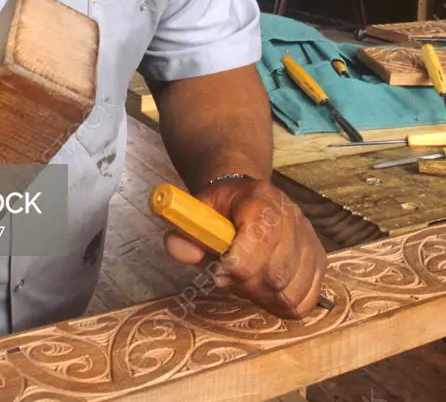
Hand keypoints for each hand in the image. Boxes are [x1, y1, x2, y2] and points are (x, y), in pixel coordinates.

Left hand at [164, 179, 326, 319]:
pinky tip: (267, 288)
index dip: (235, 267)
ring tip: (249, 280)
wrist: (247, 195)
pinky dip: (285, 303)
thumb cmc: (221, 208)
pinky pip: (307, 299)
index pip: (259, 242)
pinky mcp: (318, 258)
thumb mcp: (196, 213)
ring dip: (265, 297)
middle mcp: (291, 215)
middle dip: (247, 286)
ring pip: (291, 292)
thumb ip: (184, 233)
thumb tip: (179, 248)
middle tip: (232, 276)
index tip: (218, 271)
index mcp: (259, 199)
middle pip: (276, 274)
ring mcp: (308, 237)